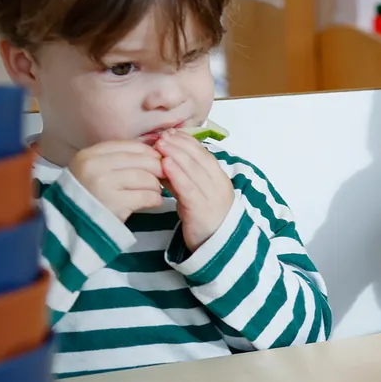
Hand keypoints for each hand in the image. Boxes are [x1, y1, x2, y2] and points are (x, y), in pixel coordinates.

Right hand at [67, 141, 165, 221]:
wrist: (74, 224)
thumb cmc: (91, 195)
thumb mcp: (96, 170)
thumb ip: (120, 159)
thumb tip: (156, 152)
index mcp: (90, 155)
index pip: (131, 145)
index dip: (150, 153)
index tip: (158, 160)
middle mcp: (94, 167)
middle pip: (142, 160)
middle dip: (158, 168)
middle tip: (163, 176)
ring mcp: (102, 185)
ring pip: (146, 178)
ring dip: (156, 186)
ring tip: (155, 191)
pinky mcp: (113, 204)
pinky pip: (146, 196)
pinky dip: (155, 199)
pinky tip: (154, 201)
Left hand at [155, 131, 235, 249]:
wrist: (217, 248)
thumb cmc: (204, 220)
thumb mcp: (196, 196)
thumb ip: (184, 179)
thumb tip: (165, 161)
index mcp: (220, 180)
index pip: (204, 155)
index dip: (188, 142)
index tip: (172, 133)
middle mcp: (219, 185)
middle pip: (199, 159)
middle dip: (180, 145)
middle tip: (162, 135)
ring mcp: (213, 197)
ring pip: (194, 170)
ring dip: (176, 154)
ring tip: (161, 144)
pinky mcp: (202, 210)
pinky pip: (189, 188)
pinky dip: (177, 174)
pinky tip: (165, 164)